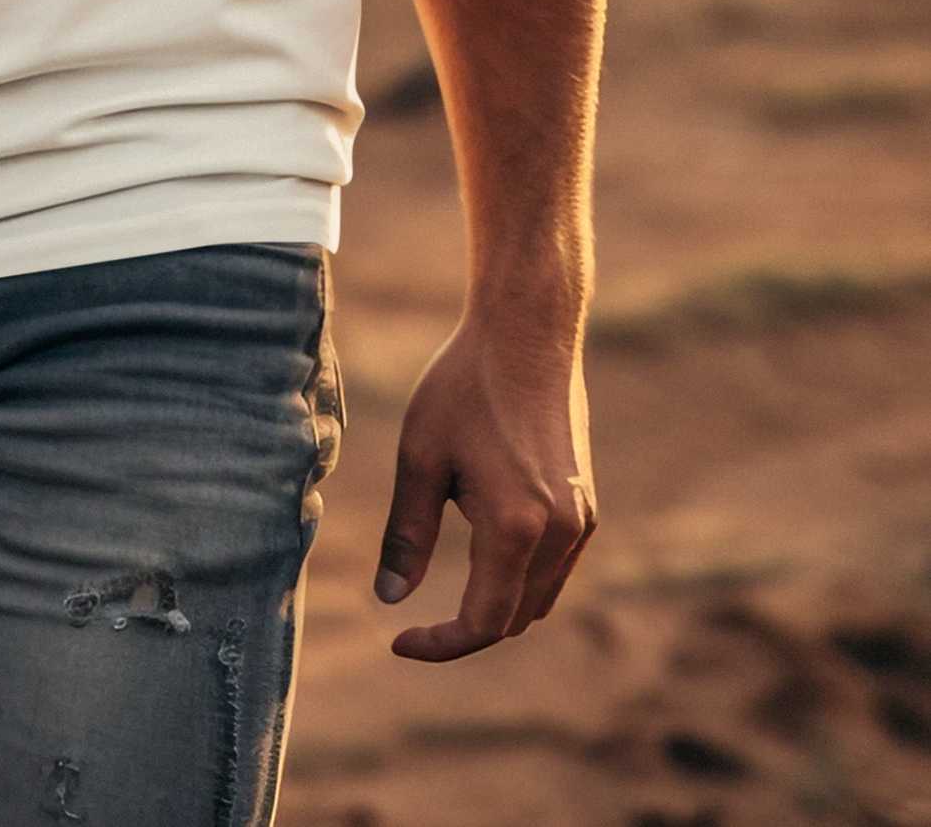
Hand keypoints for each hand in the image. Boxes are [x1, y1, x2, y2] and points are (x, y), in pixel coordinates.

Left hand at [374, 313, 595, 660]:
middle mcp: (560, 532)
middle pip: (514, 618)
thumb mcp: (421, 456)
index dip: (440, 644)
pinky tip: (482, 555)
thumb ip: (406, 535)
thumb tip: (389, 599)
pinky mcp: (586, 503)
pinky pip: (555, 569)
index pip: (484, 622)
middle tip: (414, 623)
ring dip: (495, 608)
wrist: (527, 330)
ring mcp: (581, 519)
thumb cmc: (464, 384)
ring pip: (539, 598)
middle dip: (465, 631)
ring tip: (443, 594)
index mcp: (516, 527)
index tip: (398, 639)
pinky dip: (519, 581)